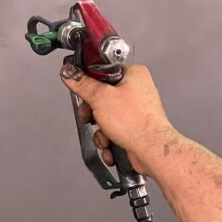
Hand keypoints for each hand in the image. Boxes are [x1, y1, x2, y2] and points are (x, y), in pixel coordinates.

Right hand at [60, 62, 177, 176]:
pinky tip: (112, 144)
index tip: (81, 90)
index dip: (89, 82)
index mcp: (134, 74)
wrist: (151, 150)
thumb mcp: (100, 97)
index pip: (103, 71)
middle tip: (92, 116)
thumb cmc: (136, 122)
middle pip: (102, 97)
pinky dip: (110, 140)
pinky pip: (114, 131)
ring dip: (101, 131)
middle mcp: (137, 90)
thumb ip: (82, 84)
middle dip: (93, 113)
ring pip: (106, 117)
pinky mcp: (135, 127)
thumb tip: (70, 73)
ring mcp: (137, 110)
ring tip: (106, 134)